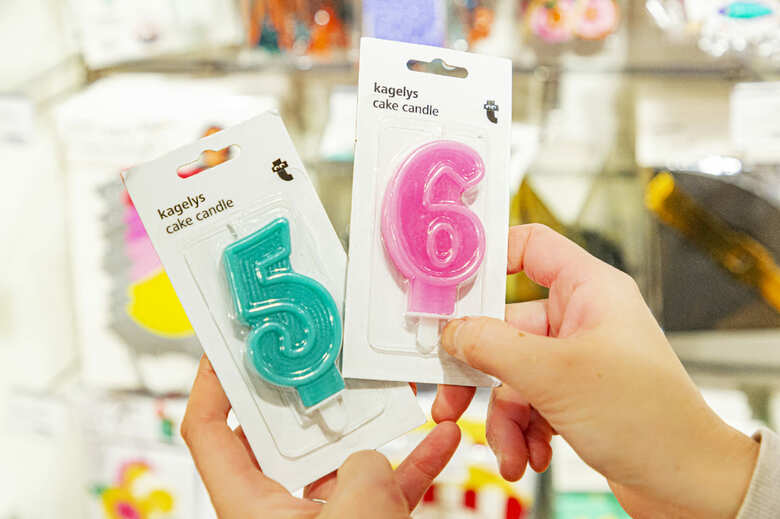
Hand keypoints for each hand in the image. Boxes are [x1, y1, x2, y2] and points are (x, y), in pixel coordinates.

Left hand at [182, 356, 459, 518]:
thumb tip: (372, 455)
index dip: (211, 381)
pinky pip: (383, 484)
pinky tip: (444, 440)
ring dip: (377, 424)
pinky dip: (411, 463)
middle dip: (313, 388)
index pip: (209, 429)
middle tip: (326, 347)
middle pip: (285, 429)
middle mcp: (278, 505)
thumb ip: (364, 472)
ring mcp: (322, 514)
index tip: (231, 342)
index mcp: (249, 502)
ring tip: (399, 386)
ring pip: (344, 454)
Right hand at [433, 224, 757, 517]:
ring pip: (512, 373)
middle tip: (451, 393)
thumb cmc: (651, 420)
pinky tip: (529, 456)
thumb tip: (453, 331)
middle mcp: (582, 319)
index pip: (530, 247)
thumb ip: (493, 346)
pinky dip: (521, 431)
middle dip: (480, 370)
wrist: (688, 486)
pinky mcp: (574, 396)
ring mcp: (577, 359)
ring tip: (507, 449)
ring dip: (503, 416)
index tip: (451, 283)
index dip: (489, 258)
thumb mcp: (556, 376)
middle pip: (506, 325)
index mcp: (590, 290)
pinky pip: (528, 402)